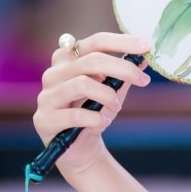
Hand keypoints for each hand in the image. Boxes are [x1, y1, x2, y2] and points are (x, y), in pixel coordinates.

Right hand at [33, 31, 152, 178]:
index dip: (121, 42)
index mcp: (68, 59)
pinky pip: (74, 115)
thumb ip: (124, 74)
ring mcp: (46, 96)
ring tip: (117, 107)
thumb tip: (145, 58)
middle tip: (144, 81)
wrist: (79, 149)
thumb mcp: (113, 90)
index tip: (146, 46)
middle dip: (123, 69)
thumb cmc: (94, 112)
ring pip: (82, 84)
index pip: (95, 42)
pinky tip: (102, 122)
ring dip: (107, 95)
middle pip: (91, 60)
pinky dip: (94, 118)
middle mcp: (54, 73)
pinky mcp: (44, 120)